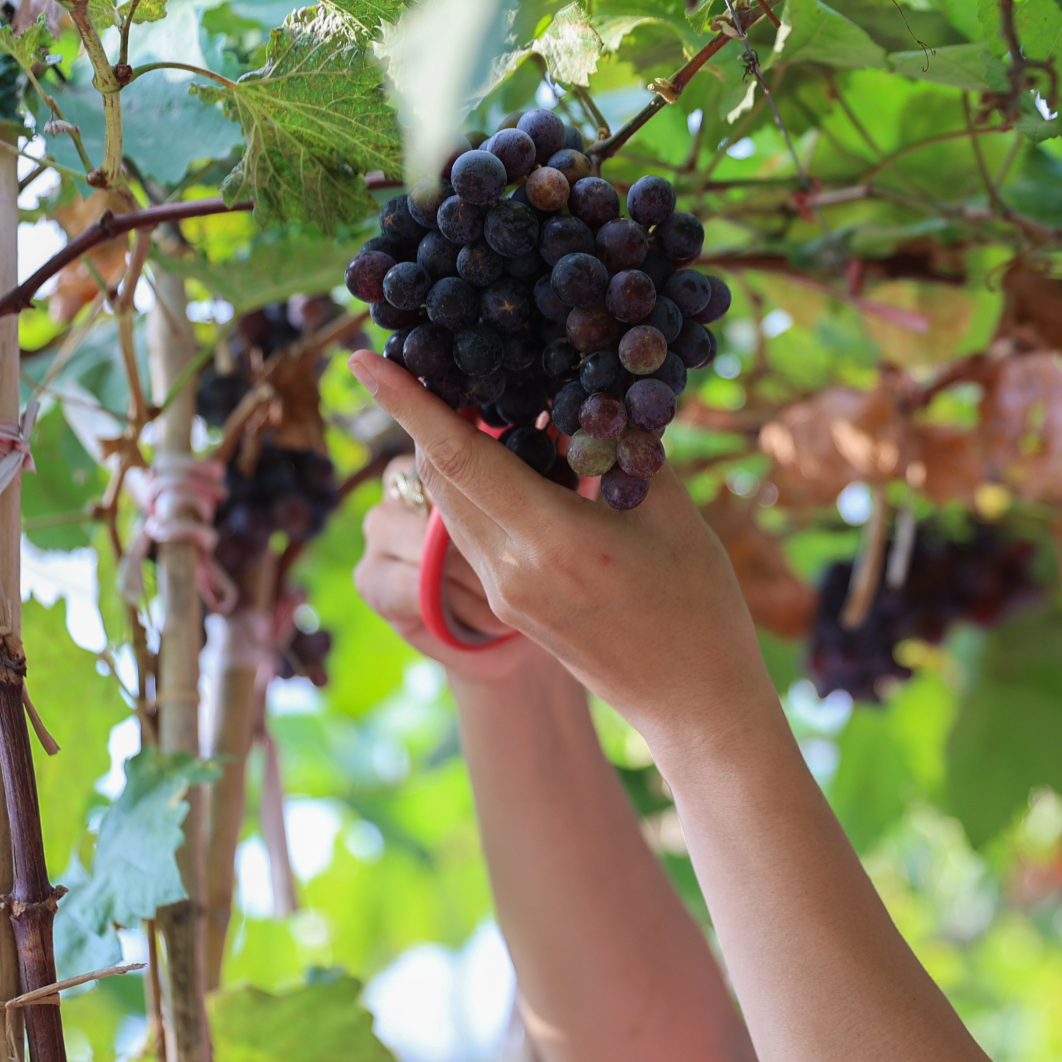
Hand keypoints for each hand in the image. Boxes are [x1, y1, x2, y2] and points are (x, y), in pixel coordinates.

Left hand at [348, 351, 775, 748]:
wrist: (691, 701)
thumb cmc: (698, 603)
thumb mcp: (669, 513)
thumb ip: (616, 450)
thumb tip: (580, 397)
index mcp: (551, 542)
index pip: (457, 457)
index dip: (406, 404)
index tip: (363, 360)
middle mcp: (509, 570)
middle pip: (437, 476)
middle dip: (428, 415)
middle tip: (442, 361)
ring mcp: (501, 593)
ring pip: (448, 504)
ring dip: (451, 453)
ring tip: (485, 406)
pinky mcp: (505, 606)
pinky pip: (472, 532)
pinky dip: (477, 488)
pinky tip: (516, 465)